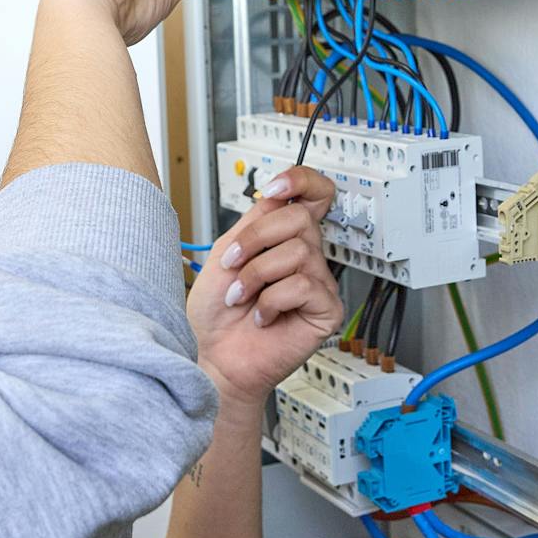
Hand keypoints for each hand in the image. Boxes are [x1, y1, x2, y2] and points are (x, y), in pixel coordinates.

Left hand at [187, 167, 342, 414]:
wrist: (211, 355)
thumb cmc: (214, 313)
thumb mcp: (227, 251)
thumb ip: (256, 221)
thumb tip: (280, 197)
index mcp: (283, 238)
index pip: (314, 195)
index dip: (301, 181)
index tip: (274, 190)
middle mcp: (305, 257)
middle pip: (300, 218)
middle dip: (256, 239)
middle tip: (233, 265)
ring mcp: (318, 284)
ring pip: (299, 252)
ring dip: (257, 274)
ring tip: (242, 297)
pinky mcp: (326, 311)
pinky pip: (305, 285)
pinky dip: (272, 300)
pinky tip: (263, 316)